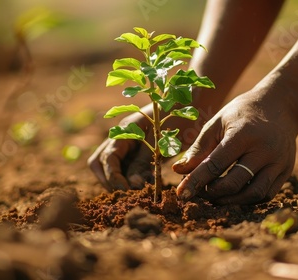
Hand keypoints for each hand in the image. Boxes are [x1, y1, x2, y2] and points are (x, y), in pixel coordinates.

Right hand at [88, 103, 212, 191]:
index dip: (114, 177)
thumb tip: (132, 183)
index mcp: (127, 129)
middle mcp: (123, 134)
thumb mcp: (165, 141)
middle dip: (109, 180)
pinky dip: (129, 176)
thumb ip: (146, 161)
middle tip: (126, 194)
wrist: (197, 99)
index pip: (108, 158)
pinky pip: (126, 164)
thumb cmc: (184, 117)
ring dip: (117, 179)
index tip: (127, 191)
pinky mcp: (140, 147)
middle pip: (99, 162)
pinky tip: (144, 186)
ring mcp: (129, 140)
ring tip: (134, 192)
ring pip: (110, 164)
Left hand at [172, 82, 297, 204]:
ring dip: (230, 201)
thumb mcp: (217, 123)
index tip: (181, 194)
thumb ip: (199, 148)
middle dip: (211, 193)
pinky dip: (247, 199)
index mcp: (244, 134)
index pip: (215, 165)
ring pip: (254, 194)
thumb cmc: (242, 113)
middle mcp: (265, 150)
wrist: (281, 105)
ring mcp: (280, 161)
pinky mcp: (287, 170)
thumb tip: (179, 170)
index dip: (196, 181)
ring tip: (214, 197)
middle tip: (198, 193)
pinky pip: (267, 194)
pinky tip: (234, 195)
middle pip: (234, 183)